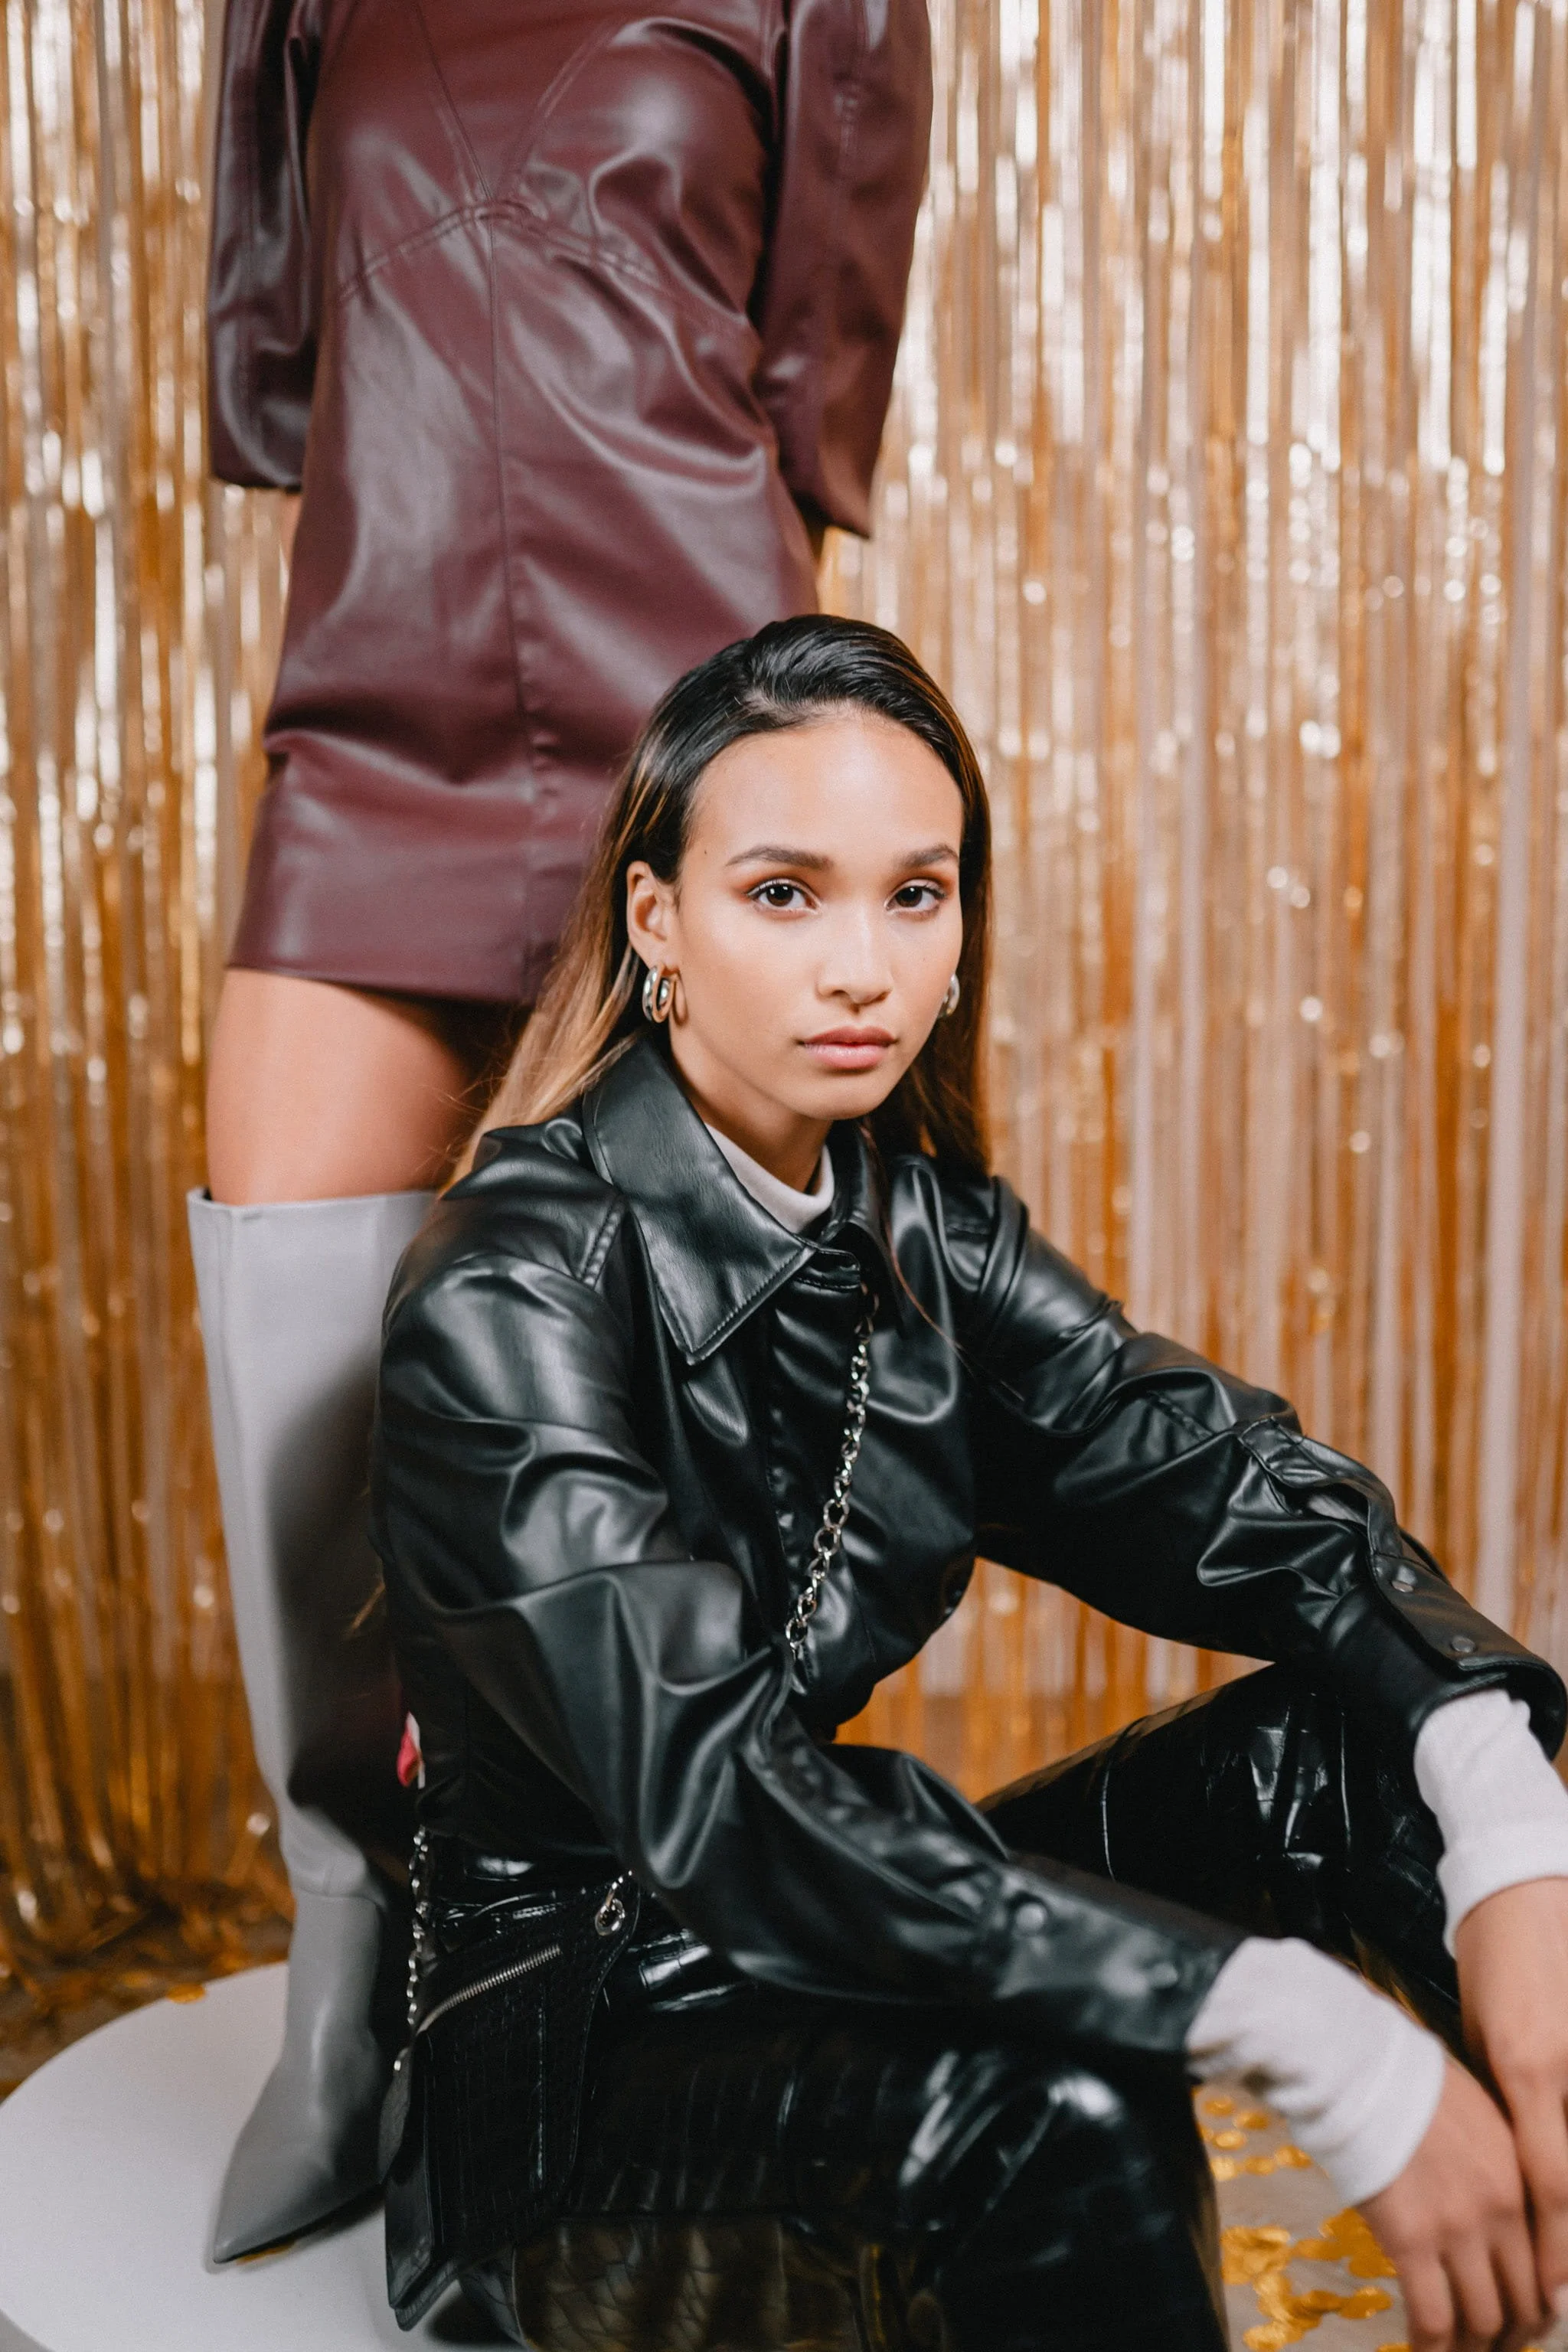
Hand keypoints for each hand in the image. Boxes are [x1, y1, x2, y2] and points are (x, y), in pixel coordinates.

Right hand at [1360, 2056, 1541, 2349]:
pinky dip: (1432, 2347)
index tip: (1529, 2323)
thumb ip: (1504, 2172)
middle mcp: (1501, 2213)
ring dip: (1475, 2347)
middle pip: (1524, 2303)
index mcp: (1523, 2181)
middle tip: (1496, 2346)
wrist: (1362, 2067)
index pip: (1550, 2269)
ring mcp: (1457, 2229)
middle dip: (1514, 2336)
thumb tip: (1504, 2218)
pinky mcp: (1410, 2240)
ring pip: (1484, 2321)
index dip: (1542, 2308)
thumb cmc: (1415, 2083)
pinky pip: (1433, 2317)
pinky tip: (1422, 2350)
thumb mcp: (1486, 2119)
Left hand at [1455, 1876, 1567, 2309]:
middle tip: (1564, 2293)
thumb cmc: (1494, 1959)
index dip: (1557, 2251)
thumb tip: (1516, 2169)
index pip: (1552, 2186)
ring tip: (1565, 2252)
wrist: (1525, 1886)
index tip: (1553, 2298)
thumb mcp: (1483, 2037)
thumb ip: (1504, 2103)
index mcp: (1529, 2070)